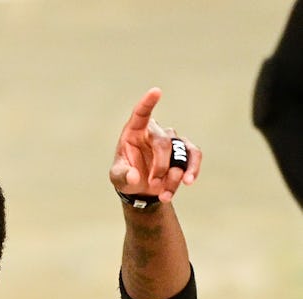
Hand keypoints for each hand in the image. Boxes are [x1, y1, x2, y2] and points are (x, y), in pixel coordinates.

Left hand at [110, 87, 201, 202]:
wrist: (141, 189)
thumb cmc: (126, 176)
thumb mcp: (117, 178)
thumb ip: (123, 177)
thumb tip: (134, 176)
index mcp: (134, 131)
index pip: (140, 113)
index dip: (147, 103)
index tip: (156, 91)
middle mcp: (154, 132)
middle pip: (163, 142)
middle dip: (160, 167)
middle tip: (153, 184)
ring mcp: (171, 140)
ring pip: (180, 152)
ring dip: (174, 175)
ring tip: (165, 194)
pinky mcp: (184, 151)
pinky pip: (193, 156)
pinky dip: (192, 170)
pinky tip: (188, 182)